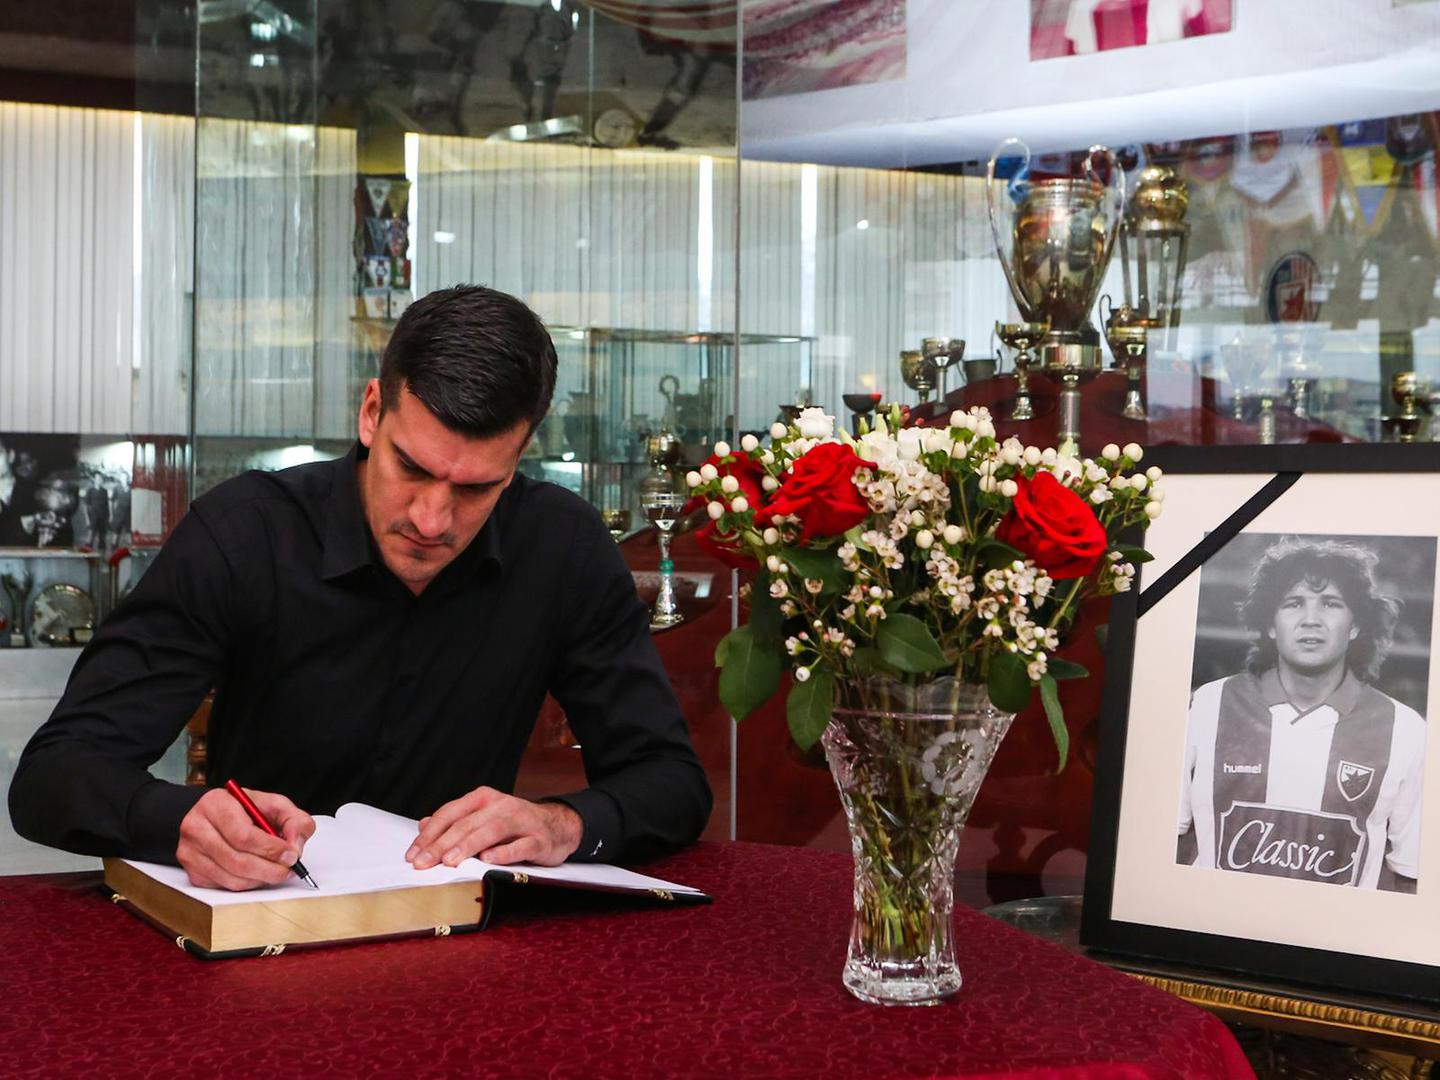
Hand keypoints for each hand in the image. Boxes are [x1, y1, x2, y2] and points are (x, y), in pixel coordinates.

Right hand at [176, 787, 315, 890]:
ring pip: (232, 878)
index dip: (271, 849)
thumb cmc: (244, 810)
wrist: (215, 817)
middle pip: (237, 861)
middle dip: (269, 869)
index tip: (291, 855)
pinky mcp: (192, 872)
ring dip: (260, 879)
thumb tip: (295, 846)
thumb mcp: (273, 805)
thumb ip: (293, 820)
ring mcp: (191, 852)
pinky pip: (225, 886)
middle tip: (288, 870)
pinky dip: (247, 884)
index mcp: (216, 804)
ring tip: (276, 871)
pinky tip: (257, 873)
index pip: (244, 835)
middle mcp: (197, 827)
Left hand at [405, 787, 580, 868]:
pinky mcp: (538, 839)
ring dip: (467, 846)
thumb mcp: (483, 818)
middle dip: (441, 845)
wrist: (559, 825)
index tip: (412, 855)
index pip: (450, 813)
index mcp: (483, 798)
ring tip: (449, 861)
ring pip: (490, 831)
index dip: (429, 834)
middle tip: (423, 863)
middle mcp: (501, 805)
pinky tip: (488, 859)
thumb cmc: (515, 825)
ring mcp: (521, 821)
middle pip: (466, 824)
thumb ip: (454, 822)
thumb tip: (423, 825)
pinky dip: (503, 852)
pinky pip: (520, 845)